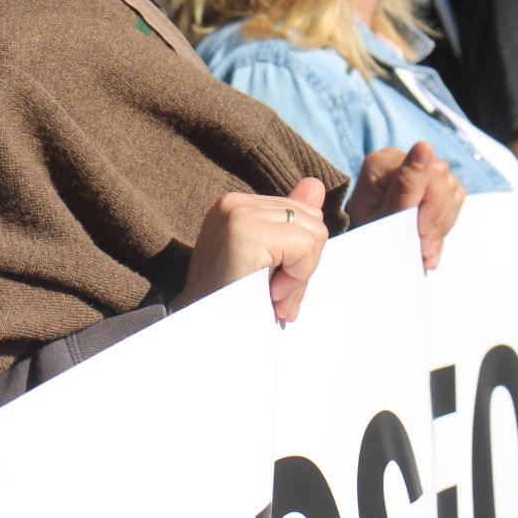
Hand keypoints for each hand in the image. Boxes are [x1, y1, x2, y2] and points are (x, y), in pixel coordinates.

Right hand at [174, 177, 328, 321]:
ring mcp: (238, 213)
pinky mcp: (245, 231)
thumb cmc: (234, 303)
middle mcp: (235, 202)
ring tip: (271, 295)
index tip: (275, 285)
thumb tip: (316, 184)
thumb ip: (290, 223)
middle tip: (275, 295)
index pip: (302, 212)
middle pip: (313, 218)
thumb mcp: (268, 259)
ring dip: (300, 275)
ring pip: (314, 232)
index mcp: (237, 206)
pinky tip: (270, 293)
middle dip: (304, 264)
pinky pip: (305, 244)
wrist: (201, 333)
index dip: (300, 255)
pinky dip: (297, 277)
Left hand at [347, 142, 465, 268]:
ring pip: (452, 189)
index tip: (421, 234)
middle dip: (436, 219)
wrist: (368, 246)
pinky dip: (445, 221)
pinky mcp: (430, 181)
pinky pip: (454, 196)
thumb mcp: (384, 218)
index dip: (431, 207)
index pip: (427, 173)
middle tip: (424, 248)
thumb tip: (424, 146)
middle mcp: (399, 158)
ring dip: (441, 223)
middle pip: (443, 179)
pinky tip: (429, 239)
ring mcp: (416, 168)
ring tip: (424, 248)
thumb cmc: (370, 233)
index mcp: (382, 163)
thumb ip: (406, 185)